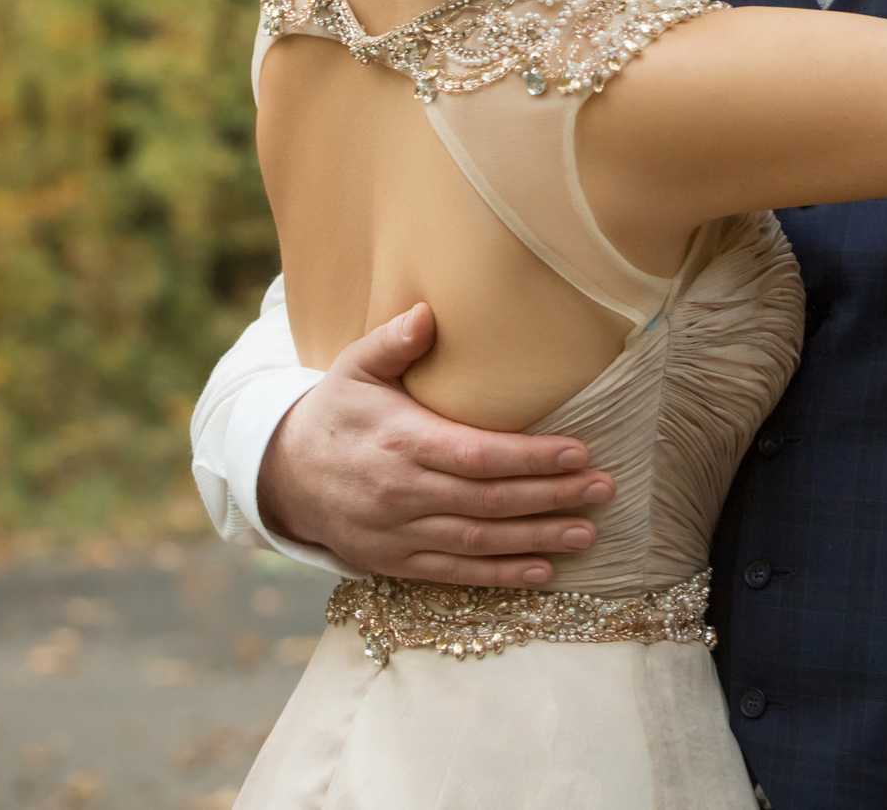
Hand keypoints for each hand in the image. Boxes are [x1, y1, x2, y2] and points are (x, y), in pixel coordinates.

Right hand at [256, 303, 617, 585]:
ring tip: (587, 533)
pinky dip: (500, 575)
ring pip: (478, 541)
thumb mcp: (353, 368)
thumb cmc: (334, 412)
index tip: (578, 451)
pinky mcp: (395, 561)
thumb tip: (428, 312)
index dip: (530, 457)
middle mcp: (401, 491)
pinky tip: (542, 570)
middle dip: (551, 497)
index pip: (477, 454)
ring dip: (537, 539)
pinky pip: (454, 573)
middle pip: (488, 500)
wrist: (282, 475)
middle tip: (604, 489)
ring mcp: (398, 532)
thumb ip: (392, 342)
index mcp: (399, 440)